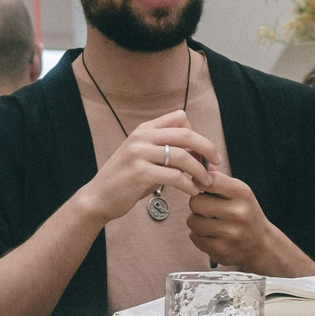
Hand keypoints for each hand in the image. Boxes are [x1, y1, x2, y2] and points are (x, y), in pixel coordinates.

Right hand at [77, 111, 217, 226]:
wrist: (98, 198)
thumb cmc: (125, 181)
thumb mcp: (143, 158)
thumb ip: (166, 152)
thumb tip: (197, 155)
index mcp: (144, 129)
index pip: (180, 118)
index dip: (196, 134)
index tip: (203, 153)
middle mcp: (142, 137)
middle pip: (186, 134)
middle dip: (207, 148)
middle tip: (217, 163)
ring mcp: (140, 154)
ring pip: (183, 156)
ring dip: (200, 171)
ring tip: (206, 182)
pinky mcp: (140, 173)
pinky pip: (175, 176)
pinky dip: (188, 185)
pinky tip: (192, 192)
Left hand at [185, 173, 299, 274]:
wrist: (261, 244)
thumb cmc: (246, 214)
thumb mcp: (239, 193)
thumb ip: (217, 180)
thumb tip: (196, 164)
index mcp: (242, 193)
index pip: (209, 180)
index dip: (199, 182)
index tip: (202, 187)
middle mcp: (237, 213)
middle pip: (195, 202)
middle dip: (197, 204)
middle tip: (207, 208)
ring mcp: (229, 233)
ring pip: (192, 221)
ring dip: (197, 221)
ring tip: (210, 222)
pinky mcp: (221, 250)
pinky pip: (194, 237)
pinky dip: (199, 236)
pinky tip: (212, 235)